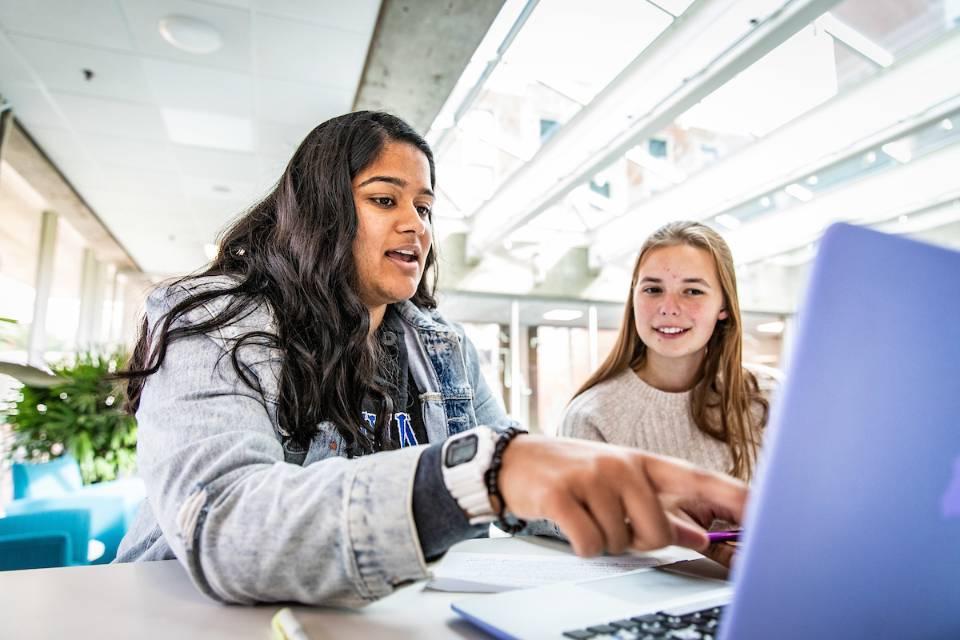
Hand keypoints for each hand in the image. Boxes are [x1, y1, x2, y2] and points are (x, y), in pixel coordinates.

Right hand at [497, 435, 747, 556]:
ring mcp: (593, 478)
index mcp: (643, 463)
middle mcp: (623, 465)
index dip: (733, 497)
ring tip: (585, 517)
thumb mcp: (620, 487)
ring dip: (604, 543)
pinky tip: (569, 524)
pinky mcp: (564, 494)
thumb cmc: (575, 475)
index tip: (766, 511)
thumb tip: (699, 539)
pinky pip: (590, 544)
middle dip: (638, 543)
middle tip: (613, 525)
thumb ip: (662, 512)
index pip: (698, 479)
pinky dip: (581, 547)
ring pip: (620, 542)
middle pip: (658, 532)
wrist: (516, 461)